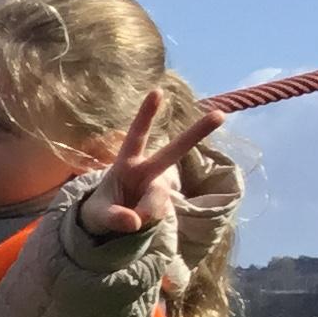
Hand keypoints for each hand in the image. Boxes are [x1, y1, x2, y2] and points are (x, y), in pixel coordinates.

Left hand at [76, 91, 224, 237]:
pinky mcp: (166, 202)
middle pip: (174, 151)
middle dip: (197, 133)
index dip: (146, 115)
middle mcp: (148, 171)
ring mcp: (160, 187)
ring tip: (126, 220)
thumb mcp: (97, 216)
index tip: (157, 91)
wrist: (108, 225)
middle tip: (221, 114)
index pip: (136, 136)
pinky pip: (159, 216)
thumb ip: (112, 217)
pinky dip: (147, 223)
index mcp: (127, 163)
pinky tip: (139, 222)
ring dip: (143, 214)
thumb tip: (135, 221)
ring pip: (158, 201)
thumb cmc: (100, 211)